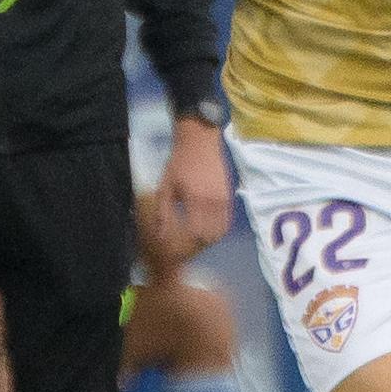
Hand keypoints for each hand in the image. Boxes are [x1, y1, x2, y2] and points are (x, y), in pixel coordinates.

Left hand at [150, 120, 230, 253]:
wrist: (200, 141)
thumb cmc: (178, 163)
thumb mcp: (165, 188)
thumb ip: (164, 214)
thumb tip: (161, 237)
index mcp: (196, 201)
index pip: (196, 235)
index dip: (187, 247)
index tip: (177, 250)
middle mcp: (214, 203)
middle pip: (210, 237)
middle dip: (197, 246)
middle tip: (184, 247)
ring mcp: (224, 200)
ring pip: (220, 232)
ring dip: (208, 240)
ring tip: (194, 240)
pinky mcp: (229, 197)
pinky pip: (227, 222)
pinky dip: (218, 231)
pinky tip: (206, 230)